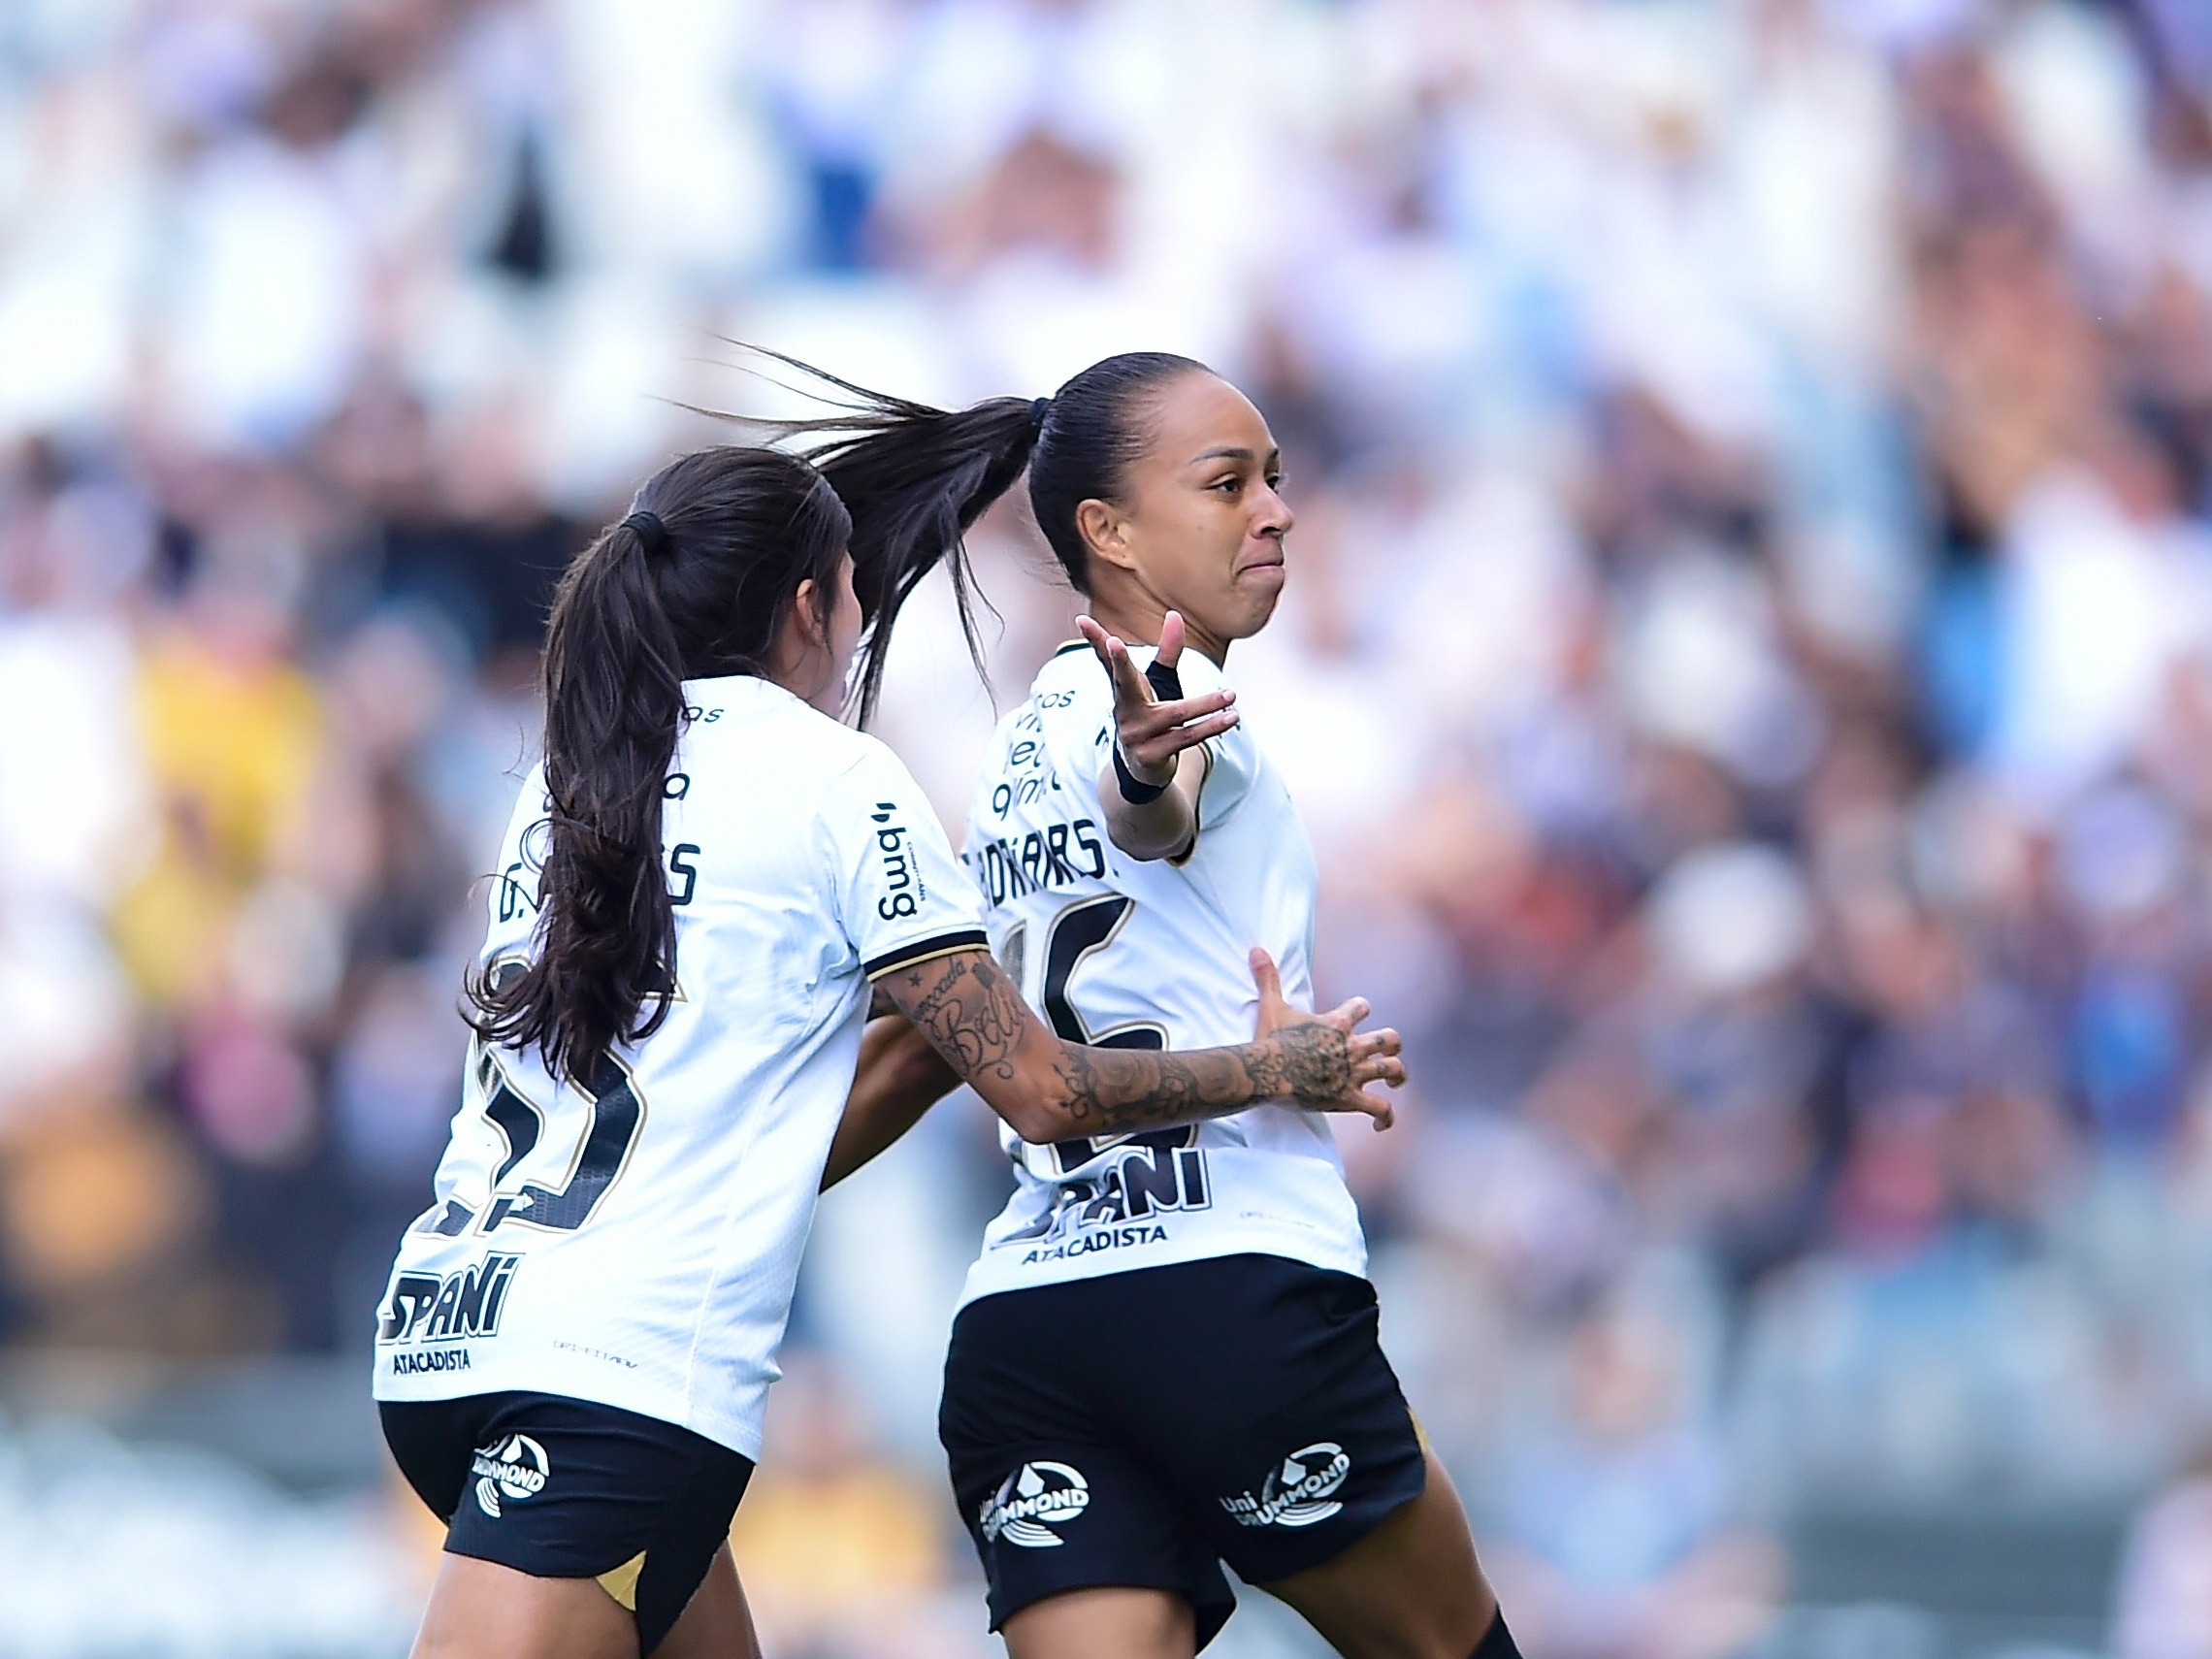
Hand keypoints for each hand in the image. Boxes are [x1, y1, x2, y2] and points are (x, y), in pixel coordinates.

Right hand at [1077, 610, 1237, 791]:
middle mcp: (1123, 711)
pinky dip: (1210, 727)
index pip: (1107, 661)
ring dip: (1206, 705)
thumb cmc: (1150, 717)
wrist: (1144, 770)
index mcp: (1122, 691)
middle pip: (1123, 683)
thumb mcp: (1157, 684)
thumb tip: (1174, 614)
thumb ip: (1167, 651)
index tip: (1081, 621)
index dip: (1095, 641)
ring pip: (1175, 714)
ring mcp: (1134, 735)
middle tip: (1114, 642)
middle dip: (1119, 663)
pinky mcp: (1150, 756)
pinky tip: (1231, 718)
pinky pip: (1185, 737)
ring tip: (1231, 695)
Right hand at [1248, 947, 1403, 1130]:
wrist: (1268, 1070)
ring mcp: (1353, 1073)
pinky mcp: (1349, 1098)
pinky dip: (1385, 1117)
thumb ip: (1268, 977)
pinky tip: (1381, 1124)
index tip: (1356, 1014)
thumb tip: (1256, 948)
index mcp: (1336, 1023)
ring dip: (1397, 1076)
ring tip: (1395, 1083)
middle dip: (1391, 1044)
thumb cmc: (1269, 1039)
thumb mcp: (1270, 1005)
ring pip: (1394, 1070)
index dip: (1360, 1010)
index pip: (1362, 1007)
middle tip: (1385, 1051)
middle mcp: (1352, 1046)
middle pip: (1390, 1039)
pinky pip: (1380, 1108)